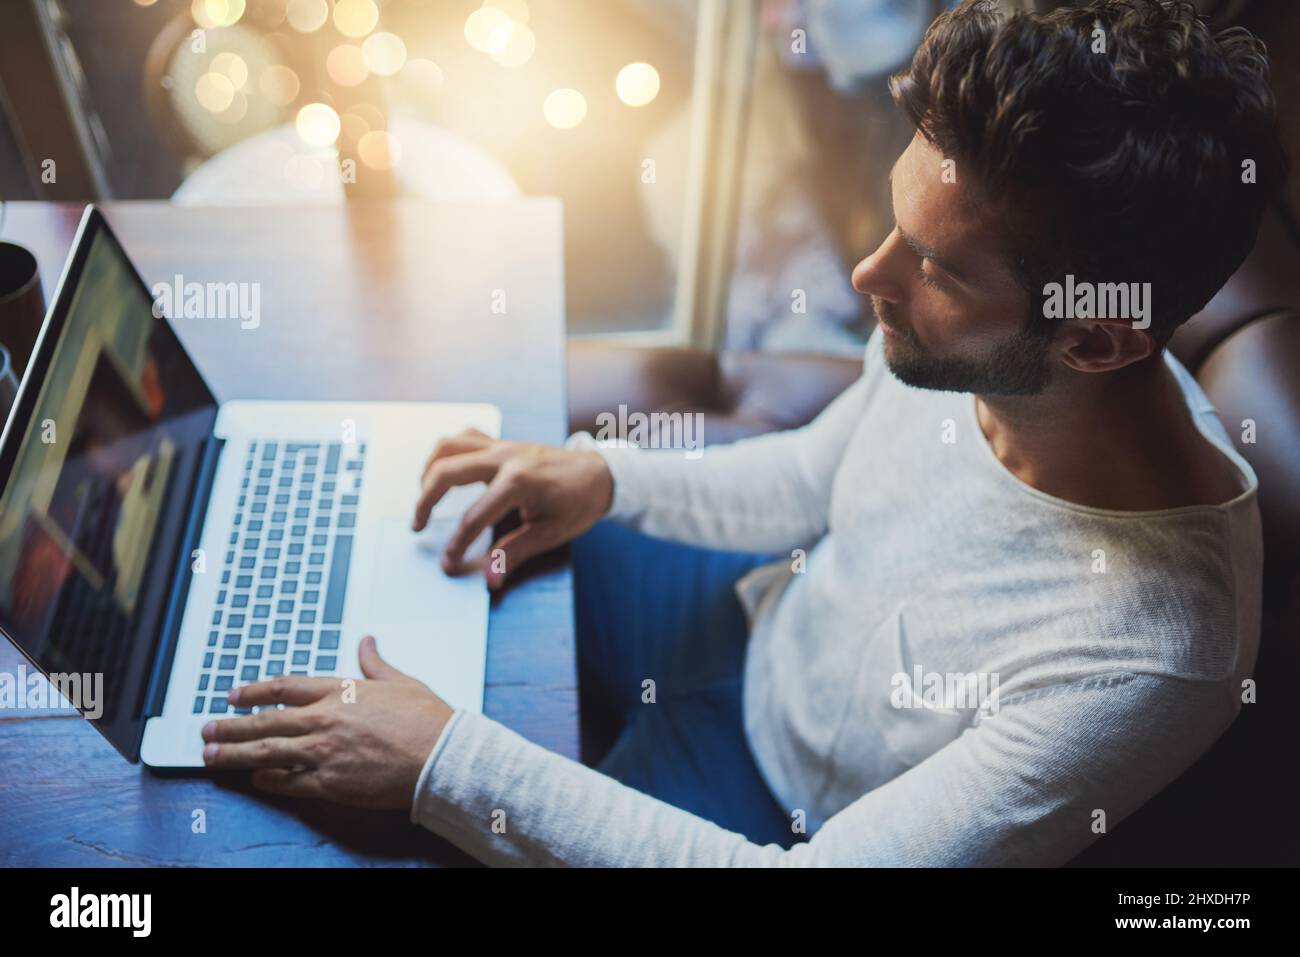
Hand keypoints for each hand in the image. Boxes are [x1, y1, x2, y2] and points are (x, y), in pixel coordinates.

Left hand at [200, 636, 451, 809]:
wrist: (441, 754)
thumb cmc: (427, 719)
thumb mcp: (400, 682)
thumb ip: (375, 664)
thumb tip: (366, 642)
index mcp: (340, 691)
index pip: (284, 687)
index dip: (254, 691)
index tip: (233, 696)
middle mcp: (325, 718)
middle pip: (265, 721)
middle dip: (231, 726)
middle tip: (207, 729)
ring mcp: (324, 751)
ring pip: (267, 752)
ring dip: (234, 753)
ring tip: (211, 754)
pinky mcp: (330, 781)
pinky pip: (288, 781)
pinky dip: (267, 780)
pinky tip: (254, 778)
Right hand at [412, 427, 612, 588]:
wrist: (600, 473)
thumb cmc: (578, 503)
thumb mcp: (551, 533)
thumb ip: (515, 553)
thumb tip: (490, 579)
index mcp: (519, 481)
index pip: (475, 515)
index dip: (457, 543)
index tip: (447, 563)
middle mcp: (505, 457)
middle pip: (447, 471)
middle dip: (425, 501)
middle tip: (417, 527)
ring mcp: (501, 444)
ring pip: (449, 446)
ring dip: (429, 471)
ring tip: (425, 499)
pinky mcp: (501, 442)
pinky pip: (465, 437)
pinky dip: (448, 453)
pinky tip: (445, 473)